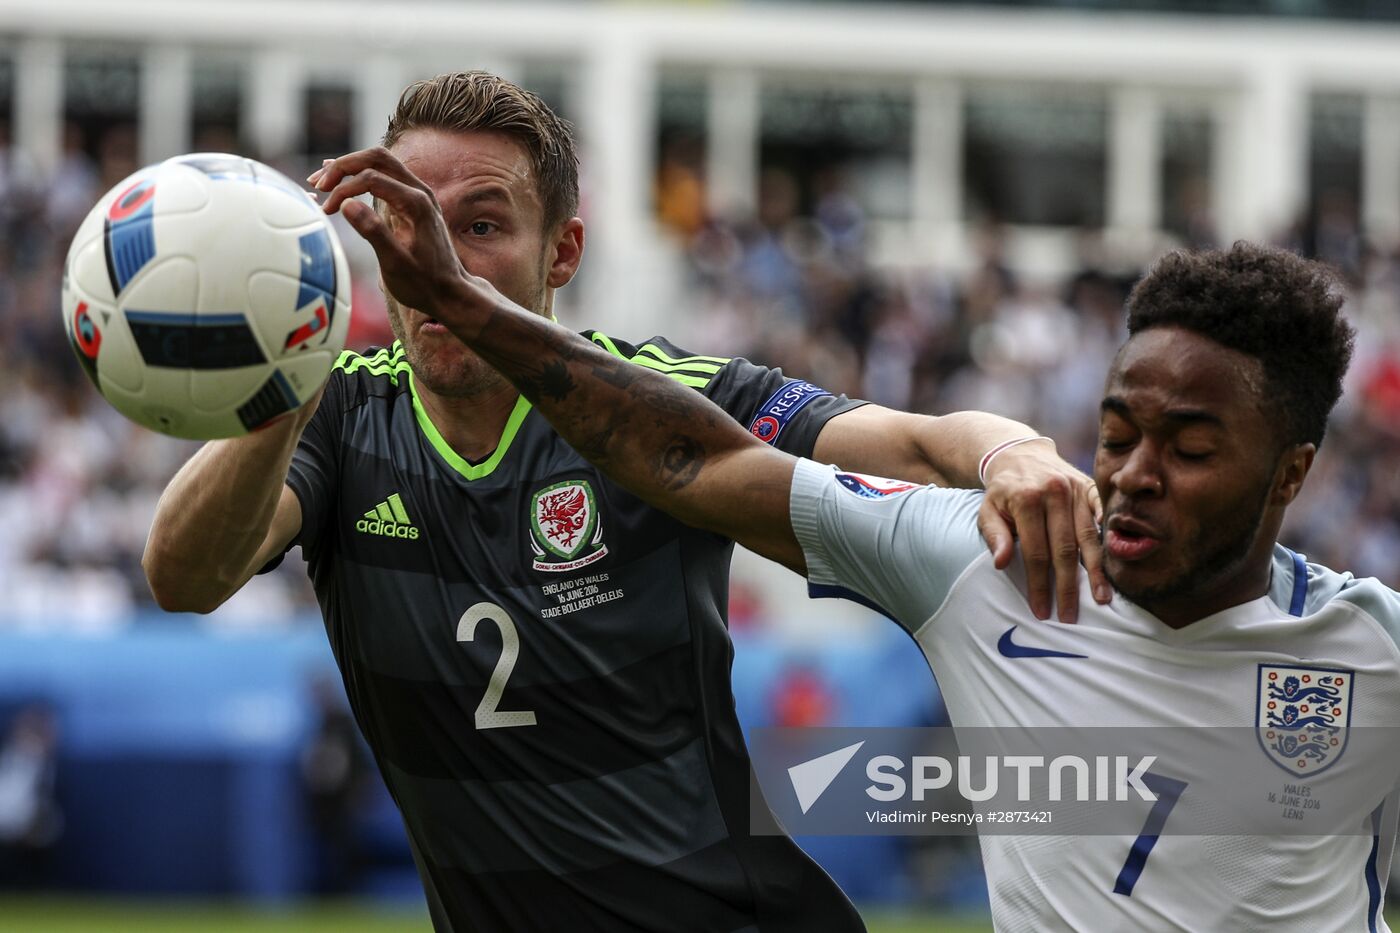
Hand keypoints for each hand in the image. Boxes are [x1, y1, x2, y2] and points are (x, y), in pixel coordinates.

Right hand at [308, 149, 492, 332]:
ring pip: (379, 163)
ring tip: (320, 181)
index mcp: (416, 203)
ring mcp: (417, 193)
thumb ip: (374, 232)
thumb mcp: (396, 264)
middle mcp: (419, 191)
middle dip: (343, 166)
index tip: (326, 211)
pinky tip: (339, 183)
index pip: (371, 178)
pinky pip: (384, 176)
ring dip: (349, 168)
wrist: (450, 292)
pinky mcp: (411, 201)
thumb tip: (346, 204)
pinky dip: (359, 176)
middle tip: (317, 183)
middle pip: (376, 157)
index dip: (343, 189)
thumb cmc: (423, 283)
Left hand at [976, 440, 1108, 623]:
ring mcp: (1075, 489)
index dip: (1039, 584)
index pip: (1035, 552)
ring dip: (1096, 571)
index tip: (1042, 610)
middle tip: (1071, 615)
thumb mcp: (987, 511)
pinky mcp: (1090, 487)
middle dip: (1068, 586)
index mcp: (1026, 500)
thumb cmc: (1002, 492)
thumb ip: (994, 536)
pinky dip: (1108, 539)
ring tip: (1102, 598)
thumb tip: (1000, 564)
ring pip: (1088, 537)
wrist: (1019, 454)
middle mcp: (1054, 493)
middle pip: (1065, 549)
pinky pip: (1102, 516)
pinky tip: (1114, 561)